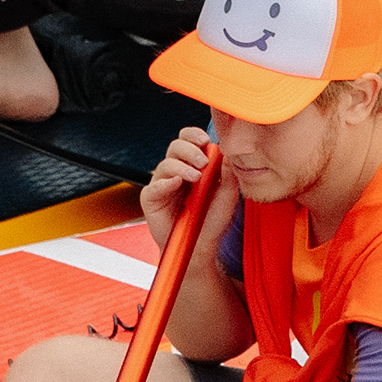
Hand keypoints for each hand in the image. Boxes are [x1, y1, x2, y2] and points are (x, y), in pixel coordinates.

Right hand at [141, 128, 238, 268]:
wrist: (201, 245)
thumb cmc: (212, 220)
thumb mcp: (227, 197)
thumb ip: (229, 176)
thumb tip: (230, 154)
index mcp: (194, 165)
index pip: (189, 141)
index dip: (194, 136)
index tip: (206, 140)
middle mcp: (177, 170)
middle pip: (176, 147)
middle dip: (189, 150)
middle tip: (203, 162)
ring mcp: (163, 183)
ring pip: (166, 164)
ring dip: (182, 167)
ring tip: (196, 177)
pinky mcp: (152, 198)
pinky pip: (155, 186)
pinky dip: (166, 183)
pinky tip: (177, 183)